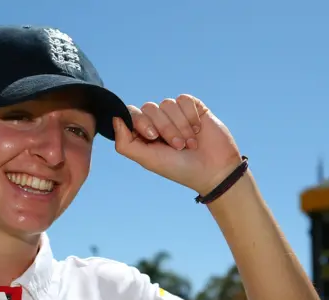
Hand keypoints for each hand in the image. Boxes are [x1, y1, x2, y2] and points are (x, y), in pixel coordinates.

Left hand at [112, 95, 241, 194]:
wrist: (213, 170)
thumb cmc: (179, 168)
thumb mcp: (148, 160)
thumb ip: (125, 144)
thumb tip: (114, 118)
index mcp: (143, 133)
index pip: (132, 113)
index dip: (142, 122)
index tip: (153, 137)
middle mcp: (157, 120)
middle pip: (150, 108)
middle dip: (165, 128)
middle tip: (178, 147)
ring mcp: (175, 113)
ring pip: (168, 104)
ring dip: (180, 126)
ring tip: (190, 143)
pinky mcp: (193, 108)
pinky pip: (184, 99)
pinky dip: (191, 117)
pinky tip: (198, 130)